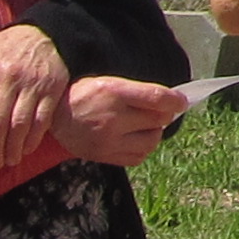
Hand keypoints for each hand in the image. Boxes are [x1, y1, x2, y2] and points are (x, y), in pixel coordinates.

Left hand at [0, 24, 67, 163]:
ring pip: (19, 125)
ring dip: (12, 148)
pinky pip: (41, 121)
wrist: (47, 33)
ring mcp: (31, 85)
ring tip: (7, 161)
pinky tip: (25, 149)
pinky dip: (33, 139)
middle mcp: (8, 78)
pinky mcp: (52, 90)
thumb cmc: (8, 45)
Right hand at [55, 74, 185, 169]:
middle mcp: (112, 117)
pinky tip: (134, 138)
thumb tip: (173, 101)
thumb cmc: (86, 95)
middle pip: (157, 120)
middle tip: (157, 112)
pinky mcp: (105, 155)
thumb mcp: (110, 82)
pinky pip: (138, 156)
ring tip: (144, 126)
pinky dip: (142, 148)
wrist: (56, 117)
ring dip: (154, 133)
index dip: (175, 100)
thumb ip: (140, 92)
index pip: (156, 97)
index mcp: (113, 91)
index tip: (182, 101)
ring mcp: (109, 140)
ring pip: (151, 141)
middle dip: (163, 115)